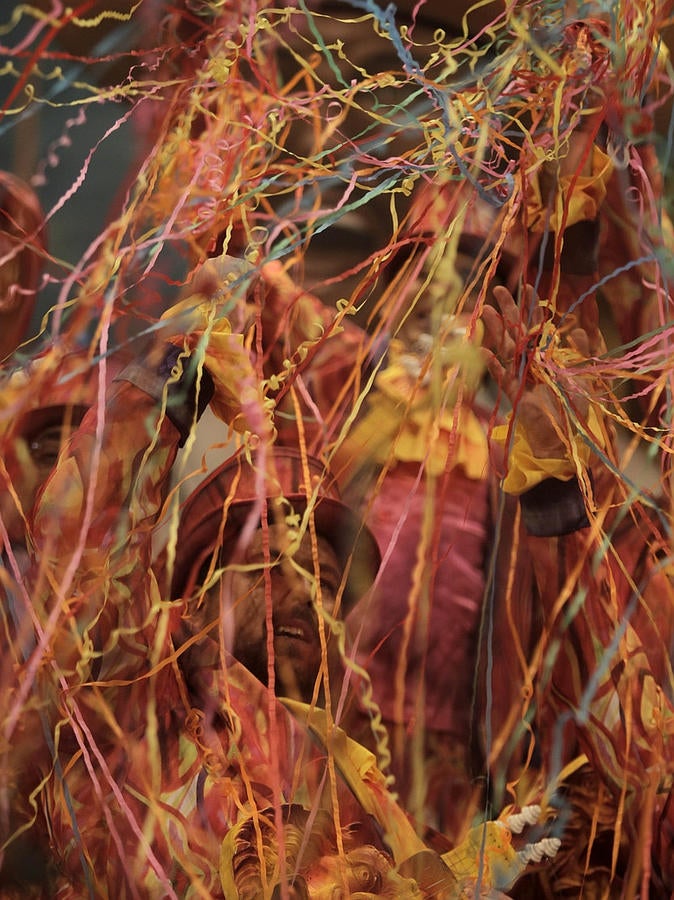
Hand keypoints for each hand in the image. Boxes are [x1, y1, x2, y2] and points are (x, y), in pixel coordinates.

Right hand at [482, 284, 591, 460]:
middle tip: (498, 289)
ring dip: (496, 330)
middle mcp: (532, 363)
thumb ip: (580, 354)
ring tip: (487, 312)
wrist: (563, 438)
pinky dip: (492, 365)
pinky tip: (483, 350)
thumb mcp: (582, 378)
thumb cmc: (573, 411)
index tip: (526, 287)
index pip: (538, 326)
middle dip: (508, 310)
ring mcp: (520, 377)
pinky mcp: (513, 393)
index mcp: (548, 357)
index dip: (532, 307)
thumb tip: (580, 330)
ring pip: (505, 348)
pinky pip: (500, 375)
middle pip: (517, 332)